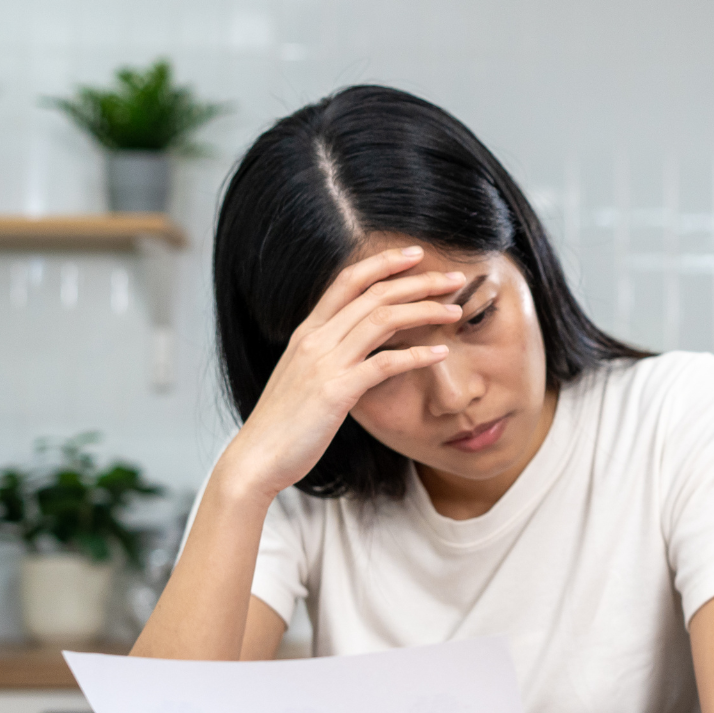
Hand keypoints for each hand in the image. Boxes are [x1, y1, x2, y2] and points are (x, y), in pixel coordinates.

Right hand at [218, 245, 463, 502]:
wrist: (257, 457)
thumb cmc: (284, 422)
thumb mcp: (303, 375)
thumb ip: (327, 353)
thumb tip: (357, 343)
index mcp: (307, 332)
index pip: (348, 280)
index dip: (383, 262)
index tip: (415, 255)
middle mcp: (315, 339)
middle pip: (374, 294)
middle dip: (418, 281)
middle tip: (454, 277)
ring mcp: (324, 363)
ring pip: (383, 319)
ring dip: (425, 310)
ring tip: (456, 310)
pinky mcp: (336, 391)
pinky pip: (385, 363)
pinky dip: (418, 355)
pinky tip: (442, 353)